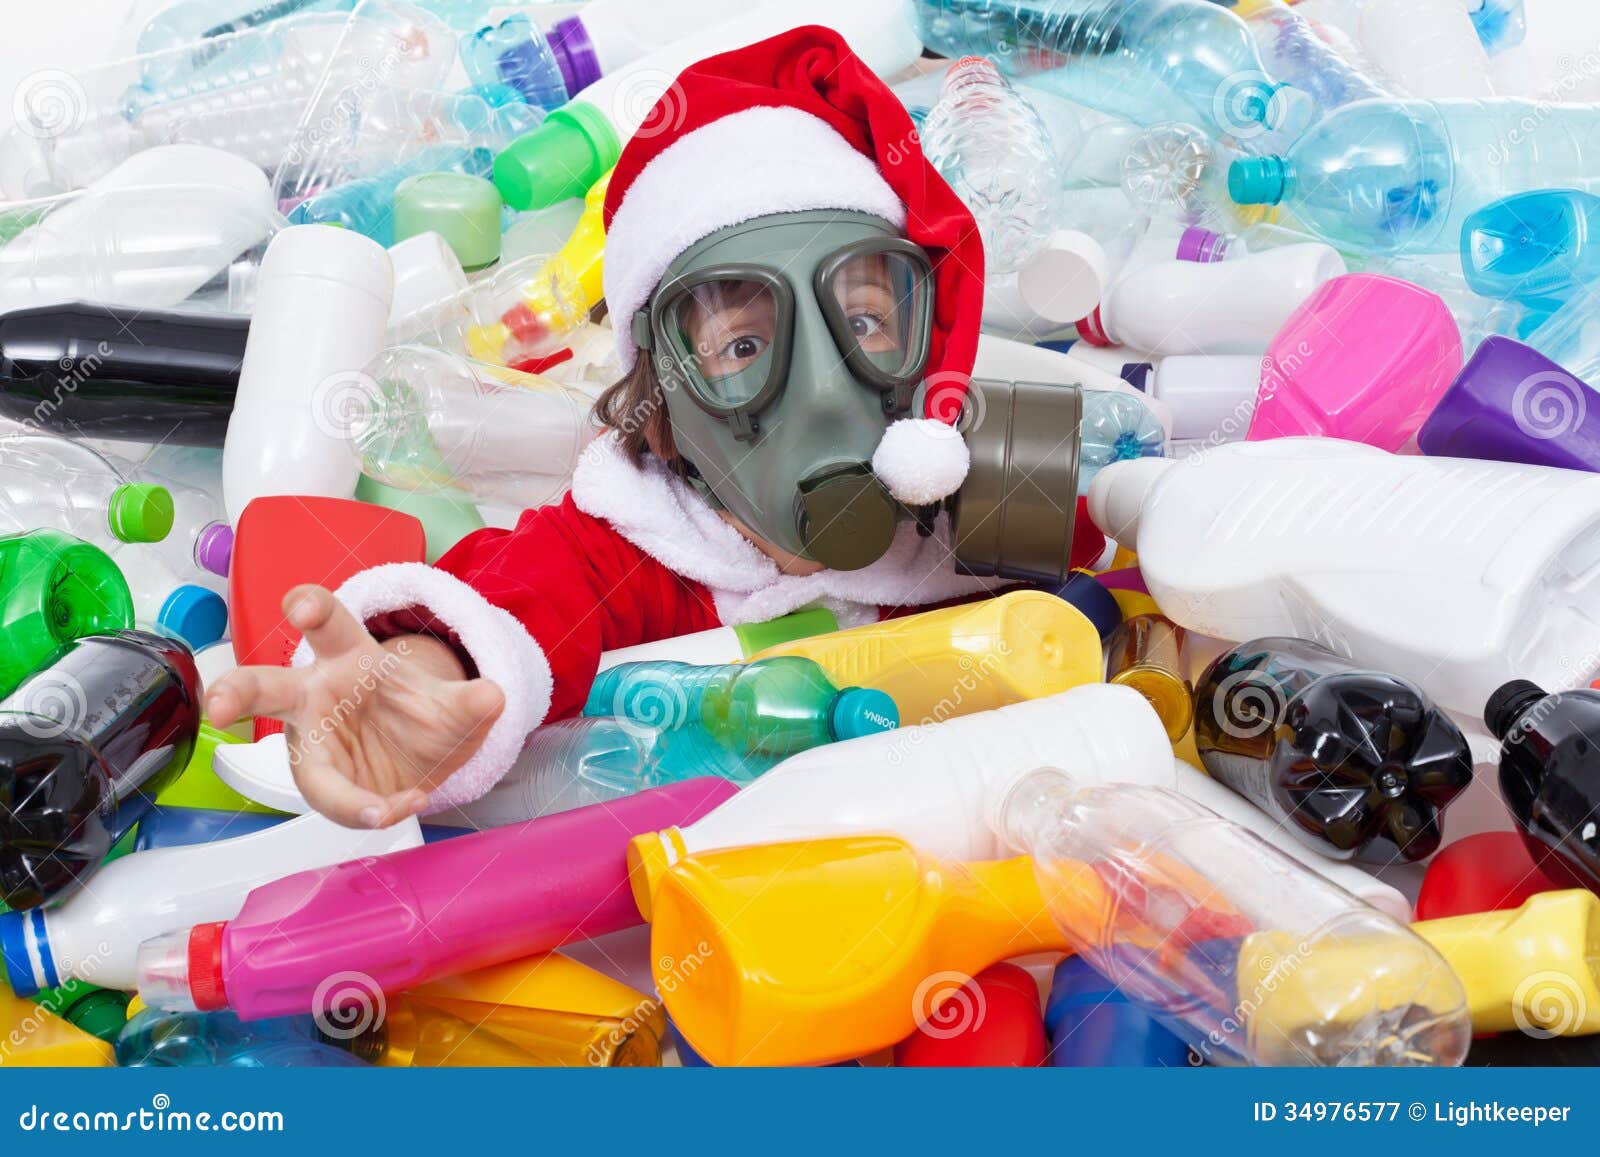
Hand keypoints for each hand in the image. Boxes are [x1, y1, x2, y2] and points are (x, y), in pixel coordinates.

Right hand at [205, 585, 505, 827]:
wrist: (422, 755)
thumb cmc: (417, 713)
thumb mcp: (453, 703)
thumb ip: (472, 701)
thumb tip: (494, 696)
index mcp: (349, 656)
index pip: (327, 624)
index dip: (310, 609)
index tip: (300, 606)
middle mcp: (317, 697)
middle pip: (266, 687)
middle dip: (236, 692)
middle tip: (219, 705)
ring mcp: (314, 744)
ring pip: (300, 766)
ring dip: (332, 794)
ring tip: (377, 812)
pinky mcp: (323, 783)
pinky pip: (339, 802)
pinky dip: (370, 810)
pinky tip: (398, 808)